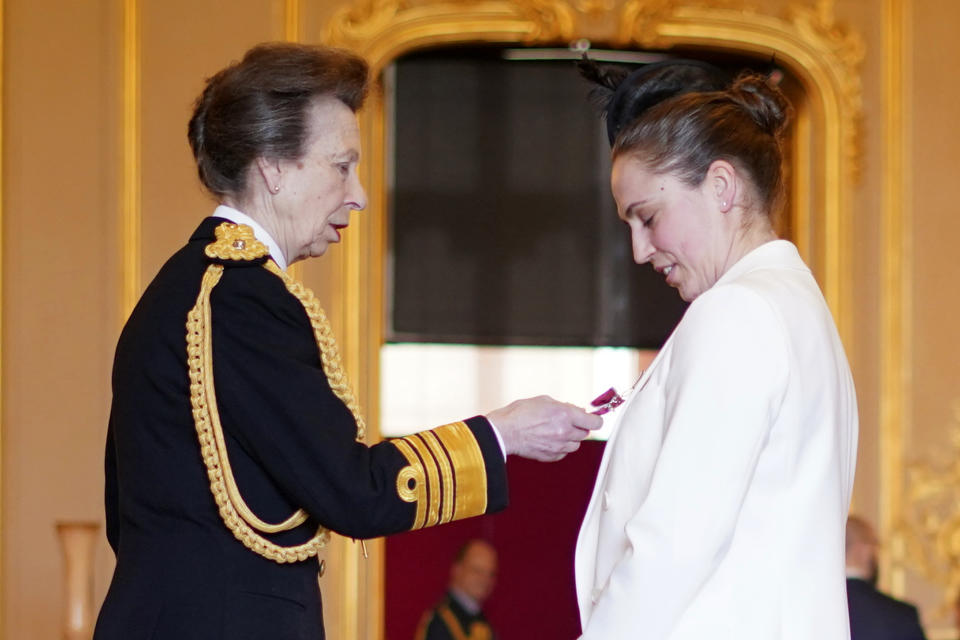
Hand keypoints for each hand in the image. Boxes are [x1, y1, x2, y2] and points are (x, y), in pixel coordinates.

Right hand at [487, 395, 602, 461]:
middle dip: (580, 427)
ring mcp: (559, 446)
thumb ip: (563, 406)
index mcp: (565, 415)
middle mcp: (565, 432)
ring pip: (576, 445)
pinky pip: (564, 452)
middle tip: (569, 422)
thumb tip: (576, 411)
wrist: (504, 431)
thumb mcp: (544, 400)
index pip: (594, 422)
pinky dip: (561, 447)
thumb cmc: (520, 413)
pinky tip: (550, 439)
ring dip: (571, 438)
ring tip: (557, 431)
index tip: (593, 418)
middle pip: (586, 433)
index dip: (595, 419)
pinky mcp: (551, 456)